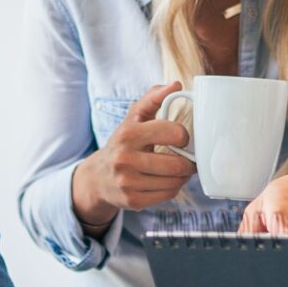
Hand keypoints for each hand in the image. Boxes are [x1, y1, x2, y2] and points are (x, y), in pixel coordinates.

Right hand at [71, 83, 195, 227]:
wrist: (98, 177)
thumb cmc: (123, 143)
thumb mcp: (133, 118)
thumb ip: (154, 98)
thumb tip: (176, 85)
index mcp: (128, 134)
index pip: (172, 133)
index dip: (184, 136)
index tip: (181, 138)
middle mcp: (125, 159)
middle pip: (176, 164)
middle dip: (188, 161)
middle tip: (188, 158)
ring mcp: (128, 182)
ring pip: (175, 182)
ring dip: (183, 176)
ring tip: (179, 169)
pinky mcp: (133, 201)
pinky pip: (168, 195)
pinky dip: (173, 187)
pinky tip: (167, 180)